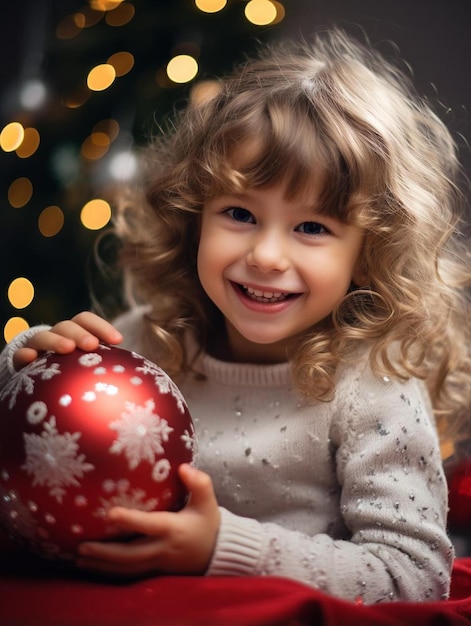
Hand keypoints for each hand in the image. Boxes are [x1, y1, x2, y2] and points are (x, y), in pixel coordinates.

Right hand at [13, 311, 122, 369]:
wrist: (40, 378)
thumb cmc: (75, 370)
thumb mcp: (91, 364)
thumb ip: (108, 364)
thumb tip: (138, 371)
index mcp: (75, 332)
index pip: (86, 320)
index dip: (102, 327)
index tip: (118, 341)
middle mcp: (57, 335)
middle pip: (67, 326)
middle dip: (81, 333)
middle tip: (92, 345)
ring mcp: (38, 346)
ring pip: (44, 336)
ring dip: (56, 340)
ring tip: (68, 348)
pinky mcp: (23, 361)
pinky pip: (21, 355)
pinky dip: (26, 354)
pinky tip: (32, 358)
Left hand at [76, 464, 219, 577]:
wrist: (217, 552)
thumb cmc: (208, 523)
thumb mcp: (208, 501)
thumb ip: (199, 483)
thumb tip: (183, 467)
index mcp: (173, 529)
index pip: (150, 525)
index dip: (131, 520)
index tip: (110, 513)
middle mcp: (162, 548)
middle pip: (130, 554)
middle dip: (105, 552)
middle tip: (82, 546)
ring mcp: (157, 562)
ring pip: (126, 567)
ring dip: (102, 564)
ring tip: (79, 558)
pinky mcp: (154, 569)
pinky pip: (129, 573)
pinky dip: (110, 572)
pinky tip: (93, 567)